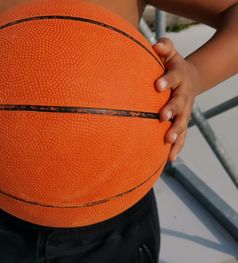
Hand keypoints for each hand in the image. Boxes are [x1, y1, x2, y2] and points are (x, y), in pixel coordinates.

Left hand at [152, 38, 200, 161]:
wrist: (190, 79)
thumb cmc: (172, 66)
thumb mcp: (171, 54)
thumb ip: (164, 47)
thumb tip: (155, 44)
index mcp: (179, 77)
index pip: (174, 77)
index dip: (167, 80)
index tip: (158, 85)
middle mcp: (184, 95)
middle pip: (179, 102)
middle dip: (172, 109)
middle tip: (162, 116)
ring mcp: (185, 110)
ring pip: (182, 122)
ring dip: (176, 131)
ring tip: (168, 141)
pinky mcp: (183, 121)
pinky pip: (182, 135)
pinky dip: (178, 146)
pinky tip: (170, 158)